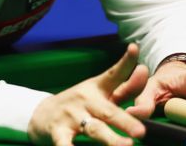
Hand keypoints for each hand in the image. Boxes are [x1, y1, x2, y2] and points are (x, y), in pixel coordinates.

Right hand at [28, 44, 148, 145]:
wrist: (41, 113)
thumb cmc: (79, 104)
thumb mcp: (100, 93)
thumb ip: (125, 87)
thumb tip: (144, 69)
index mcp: (97, 89)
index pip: (113, 73)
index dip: (125, 62)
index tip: (134, 49)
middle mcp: (85, 100)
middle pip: (107, 110)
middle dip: (125, 120)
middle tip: (141, 131)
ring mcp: (71, 117)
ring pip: (92, 128)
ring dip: (109, 138)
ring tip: (126, 145)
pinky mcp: (57, 133)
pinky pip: (64, 143)